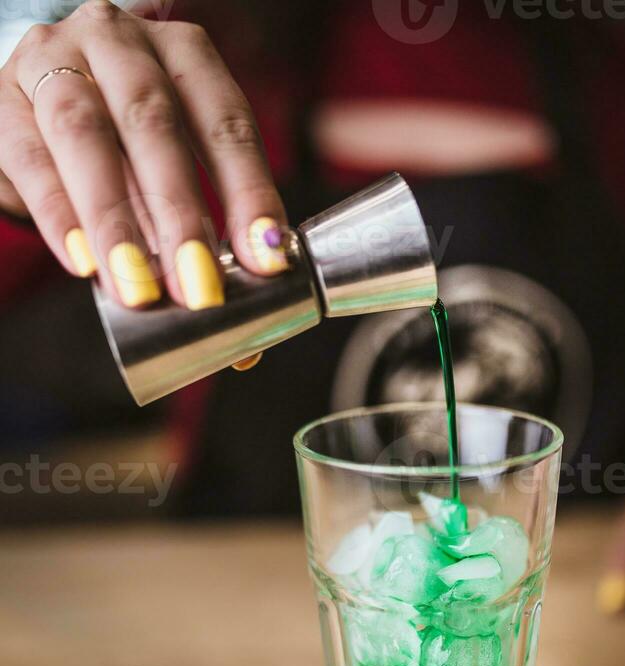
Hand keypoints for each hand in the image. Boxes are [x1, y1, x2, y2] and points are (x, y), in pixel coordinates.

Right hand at [0, 0, 287, 323]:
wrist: (35, 96)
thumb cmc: (120, 141)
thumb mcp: (170, 167)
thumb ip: (200, 230)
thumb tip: (238, 335)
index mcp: (182, 53)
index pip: (226, 122)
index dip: (250, 192)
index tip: (267, 260)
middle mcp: (118, 42)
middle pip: (154, 124)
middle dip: (182, 214)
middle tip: (200, 288)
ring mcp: (54, 62)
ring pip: (85, 135)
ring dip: (116, 220)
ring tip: (139, 288)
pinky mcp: (2, 100)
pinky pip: (30, 158)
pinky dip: (59, 216)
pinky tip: (83, 263)